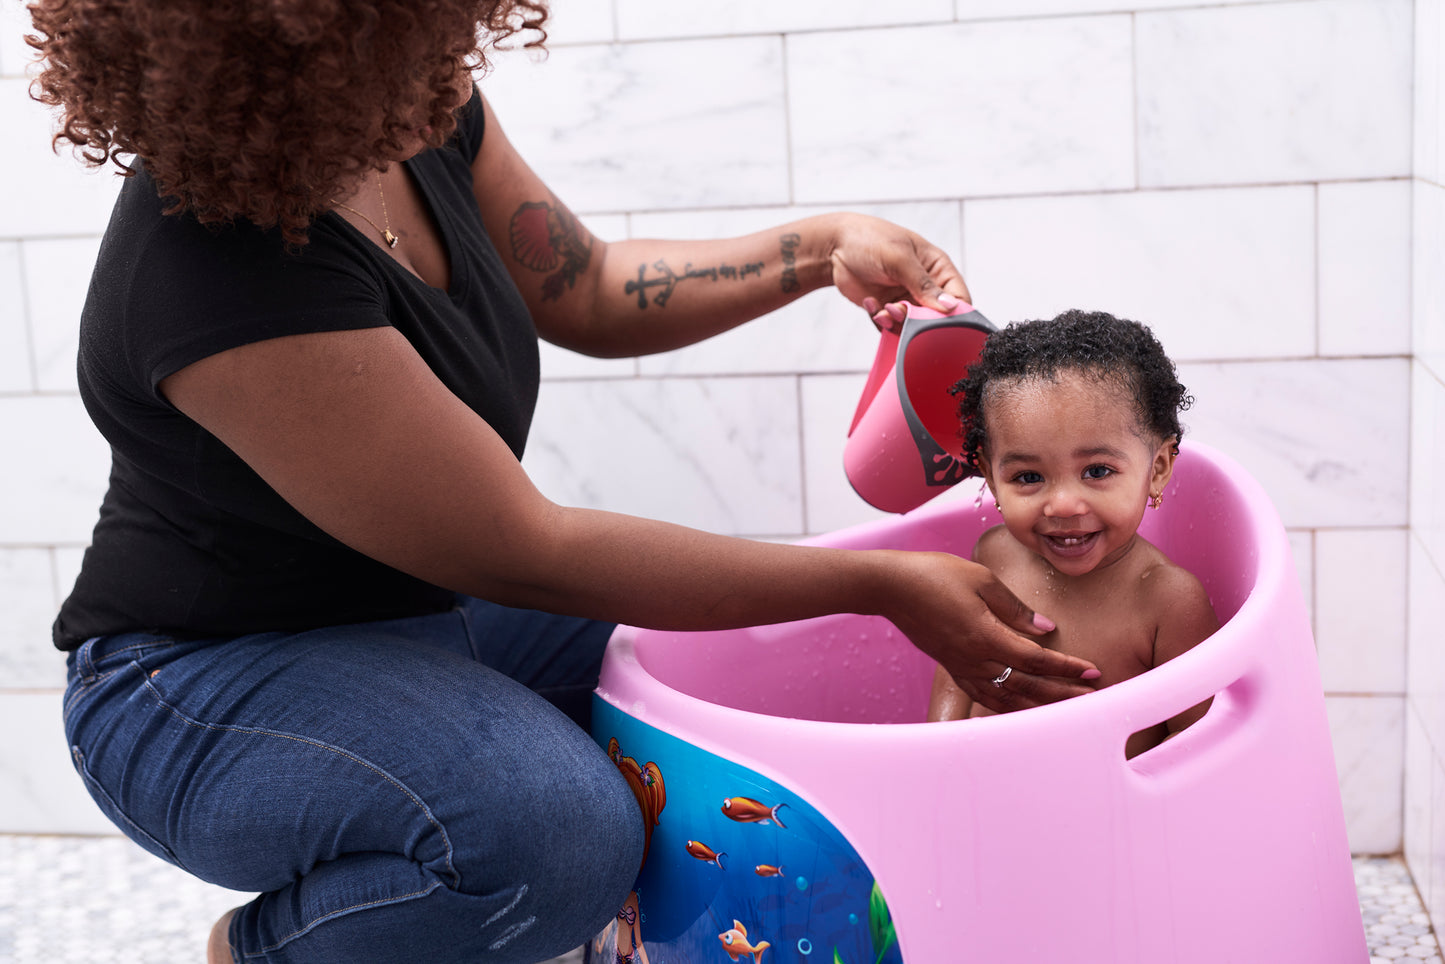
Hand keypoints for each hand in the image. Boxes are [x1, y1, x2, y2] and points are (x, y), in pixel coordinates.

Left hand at [823, 213, 971, 331]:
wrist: (835, 246)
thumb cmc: (870, 240)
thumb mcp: (899, 259)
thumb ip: (924, 284)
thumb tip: (951, 307)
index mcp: (938, 268)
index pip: (959, 299)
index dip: (954, 315)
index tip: (936, 321)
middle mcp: (926, 286)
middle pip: (937, 319)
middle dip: (919, 321)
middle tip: (899, 310)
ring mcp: (907, 299)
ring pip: (913, 327)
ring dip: (897, 322)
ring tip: (883, 308)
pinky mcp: (888, 309)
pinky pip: (892, 327)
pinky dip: (881, 321)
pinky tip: (870, 303)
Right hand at [880, 551, 1099, 713]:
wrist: (891, 586)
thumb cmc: (935, 575)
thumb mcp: (982, 579)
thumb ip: (1015, 607)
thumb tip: (1045, 628)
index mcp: (986, 637)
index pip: (1037, 659)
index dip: (1067, 667)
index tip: (1093, 671)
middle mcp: (975, 659)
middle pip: (1027, 685)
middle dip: (1062, 691)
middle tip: (1092, 694)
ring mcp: (961, 666)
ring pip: (1006, 696)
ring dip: (1037, 703)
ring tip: (1063, 705)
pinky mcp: (950, 665)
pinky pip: (983, 694)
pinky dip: (1005, 703)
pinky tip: (1018, 703)